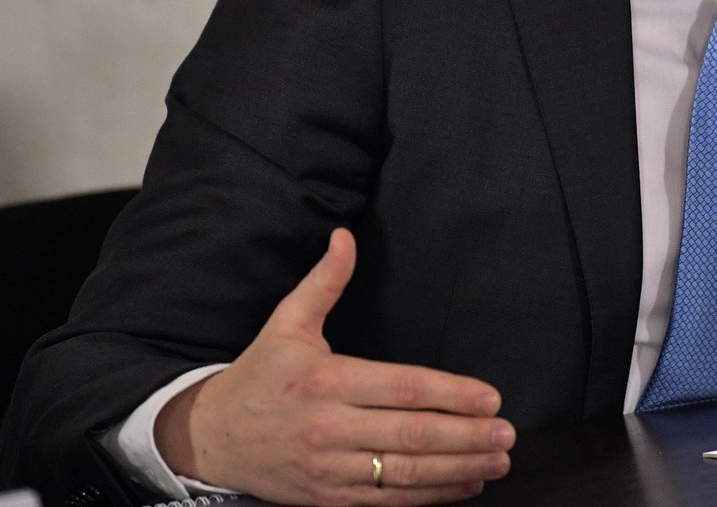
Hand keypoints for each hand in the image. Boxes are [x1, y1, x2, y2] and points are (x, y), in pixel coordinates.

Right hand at [156, 228, 513, 504]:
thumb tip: (345, 236)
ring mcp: (330, 468)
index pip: (402, 388)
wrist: (210, 439)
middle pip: (411, 435)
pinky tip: (464, 484)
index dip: (451, 394)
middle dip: (467, 435)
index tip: (490, 397)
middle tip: (507, 432)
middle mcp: (330, 427)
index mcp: (327, 381)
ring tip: (498, 459)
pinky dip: (432, 496)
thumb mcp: (286, 323)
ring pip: (406, 474)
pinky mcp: (329, 498)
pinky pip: (389, 501)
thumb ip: (324, 282)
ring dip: (459, 468)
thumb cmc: (258, 375)